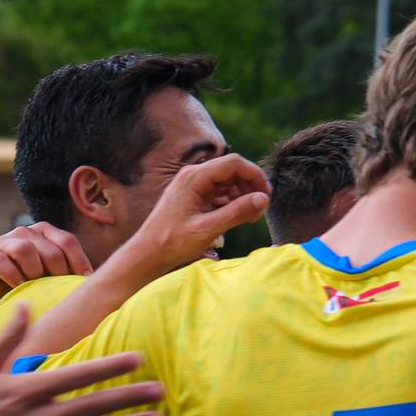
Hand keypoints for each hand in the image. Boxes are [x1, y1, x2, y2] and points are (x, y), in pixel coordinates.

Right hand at [0, 223, 92, 303]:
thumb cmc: (25, 283)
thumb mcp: (49, 274)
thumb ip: (67, 272)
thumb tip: (97, 283)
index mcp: (44, 233)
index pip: (68, 242)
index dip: (79, 262)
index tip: (86, 282)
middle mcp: (25, 233)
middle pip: (50, 249)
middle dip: (58, 272)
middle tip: (59, 290)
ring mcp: (4, 242)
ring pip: (26, 250)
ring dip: (35, 272)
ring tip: (36, 288)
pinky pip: (2, 263)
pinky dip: (13, 277)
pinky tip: (19, 288)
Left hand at [133, 154, 270, 269]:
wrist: (148, 252)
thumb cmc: (173, 242)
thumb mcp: (208, 229)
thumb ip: (237, 212)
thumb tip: (264, 199)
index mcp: (194, 177)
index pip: (233, 163)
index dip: (254, 175)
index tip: (267, 195)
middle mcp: (193, 175)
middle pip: (231, 170)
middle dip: (249, 186)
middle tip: (260, 209)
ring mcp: (192, 184)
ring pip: (226, 181)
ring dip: (242, 195)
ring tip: (251, 216)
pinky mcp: (193, 195)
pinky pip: (218, 191)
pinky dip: (231, 201)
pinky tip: (237, 216)